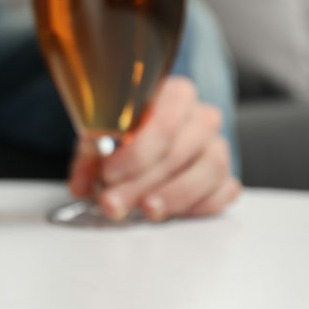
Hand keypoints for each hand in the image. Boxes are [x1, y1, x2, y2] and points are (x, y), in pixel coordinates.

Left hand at [68, 76, 240, 221]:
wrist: (142, 143)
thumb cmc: (123, 134)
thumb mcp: (98, 139)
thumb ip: (89, 160)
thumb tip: (82, 185)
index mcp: (174, 95)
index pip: (163, 122)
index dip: (136, 153)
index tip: (108, 174)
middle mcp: (200, 117)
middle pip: (180, 151)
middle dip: (142, 183)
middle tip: (114, 203)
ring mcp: (217, 146)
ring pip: (210, 170)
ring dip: (174, 196)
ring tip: (145, 210)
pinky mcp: (225, 176)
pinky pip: (225, 191)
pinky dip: (201, 205)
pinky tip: (172, 213)